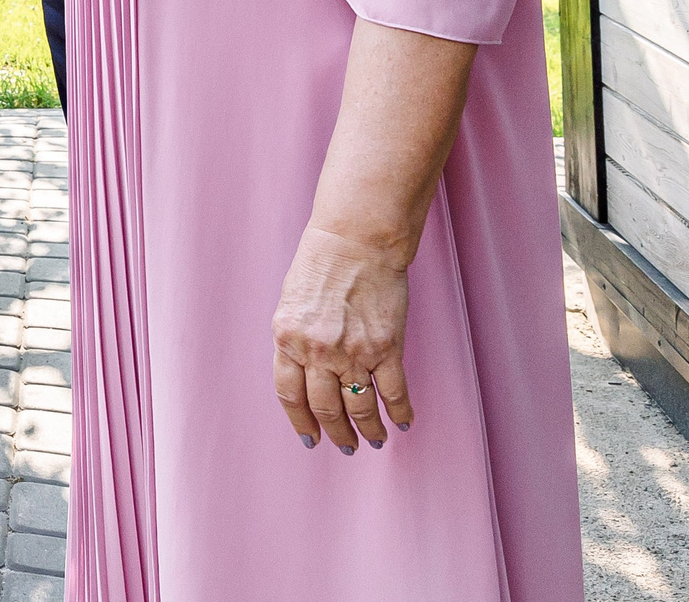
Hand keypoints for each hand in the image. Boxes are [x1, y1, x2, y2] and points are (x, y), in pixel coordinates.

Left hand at [272, 225, 414, 453]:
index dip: (301, 422)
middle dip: (336, 433)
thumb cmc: (320, 264)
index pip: (290, 396)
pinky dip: (399, 412)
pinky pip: (394, 392)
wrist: (355, 241)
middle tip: (346, 446)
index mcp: (286, 339)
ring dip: (368, 429)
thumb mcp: (290, 304)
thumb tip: (305, 373)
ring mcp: (352, 352)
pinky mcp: (386, 348)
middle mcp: (317, 352)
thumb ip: (295, 340)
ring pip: (360, 407)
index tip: (310, 439)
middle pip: (326, 407)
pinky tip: (402, 423)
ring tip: (373, 441)